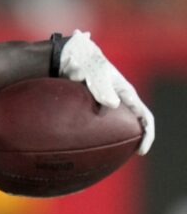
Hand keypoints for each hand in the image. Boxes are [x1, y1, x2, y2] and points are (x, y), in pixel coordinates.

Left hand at [60, 30, 154, 154]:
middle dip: (132, 142)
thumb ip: (101, 87)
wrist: (65, 56)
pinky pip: (96, 125)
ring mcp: (103, 103)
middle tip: (123, 158)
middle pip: (132, 125)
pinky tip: (82, 148)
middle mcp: (117, 99)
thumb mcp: (94, 71)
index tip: (141, 151)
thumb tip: (112, 105)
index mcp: (126, 92)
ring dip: (113, 142)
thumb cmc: (83, 61)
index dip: (147, 135)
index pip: (145, 117)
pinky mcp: (89, 106)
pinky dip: (94, 137)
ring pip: (113, 127)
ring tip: (105, 158)